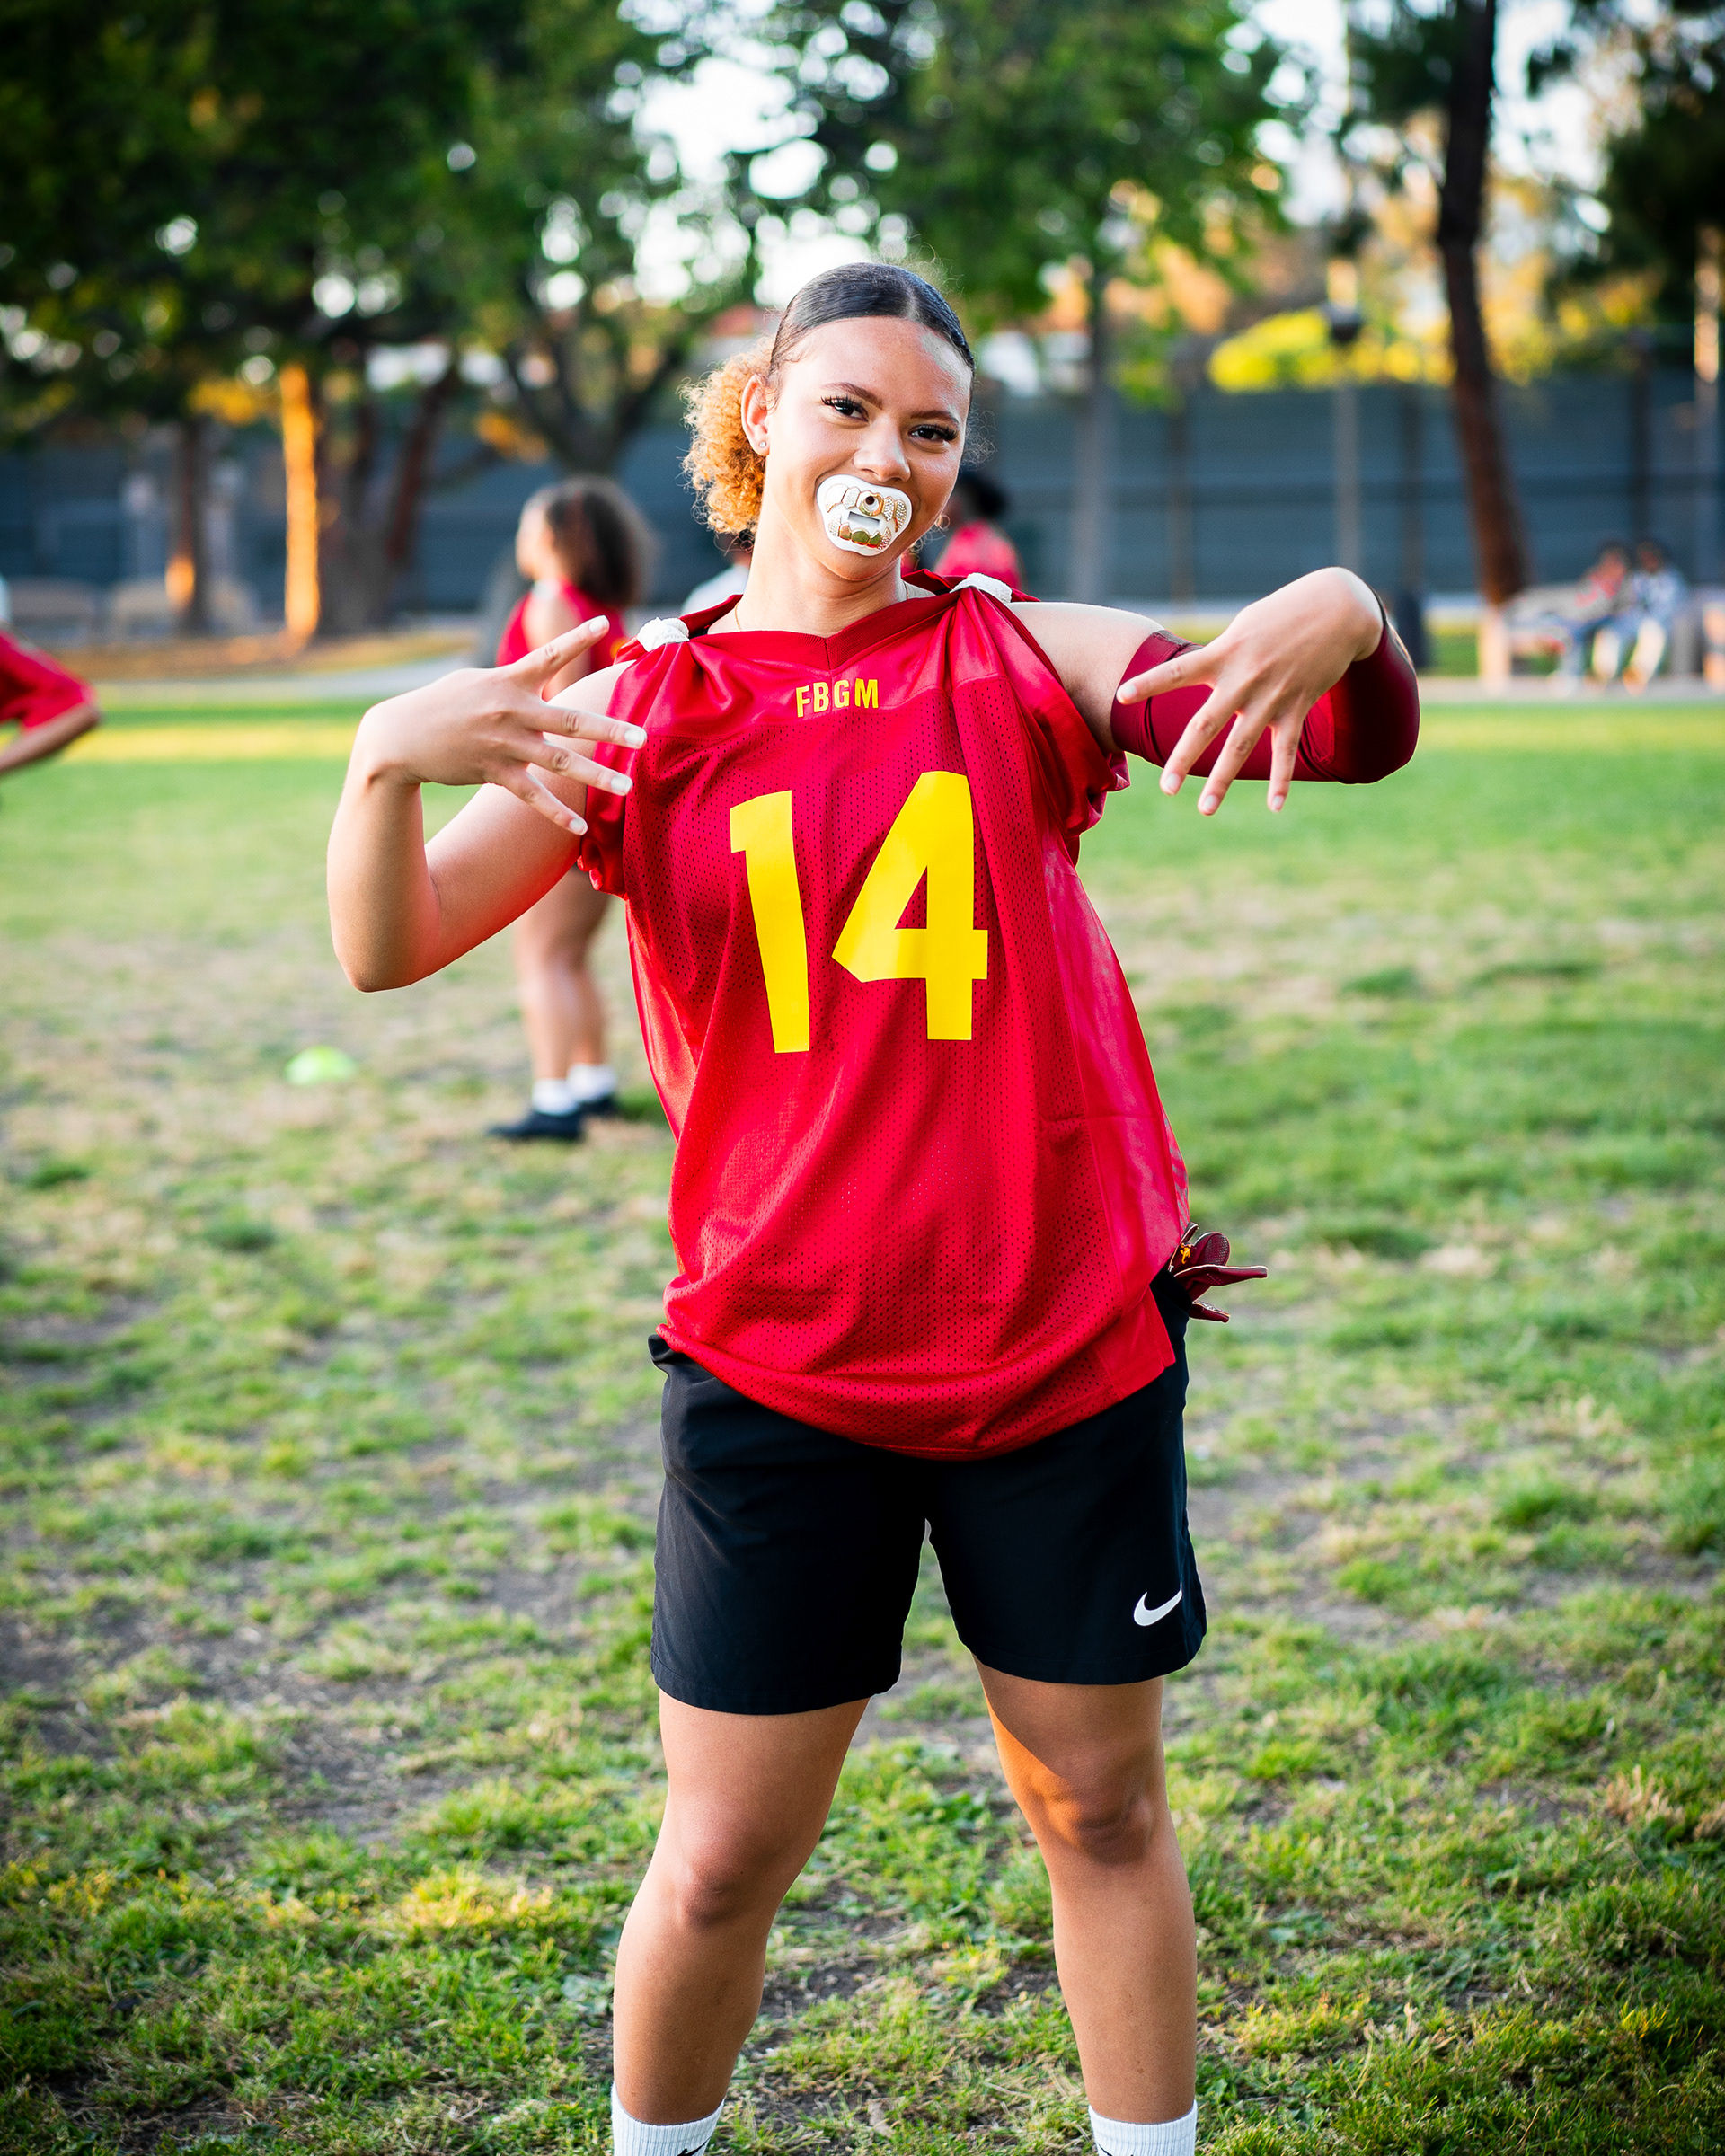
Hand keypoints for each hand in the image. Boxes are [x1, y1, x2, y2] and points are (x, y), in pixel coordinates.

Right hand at [354, 619, 643, 834]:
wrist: (400, 737)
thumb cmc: (442, 704)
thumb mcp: (476, 682)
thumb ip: (513, 681)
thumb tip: (541, 678)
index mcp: (509, 682)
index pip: (550, 655)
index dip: (578, 638)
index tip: (607, 624)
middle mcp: (511, 711)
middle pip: (570, 720)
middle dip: (610, 729)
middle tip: (642, 737)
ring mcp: (504, 744)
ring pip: (559, 761)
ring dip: (595, 774)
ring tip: (626, 785)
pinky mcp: (493, 772)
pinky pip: (532, 795)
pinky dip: (556, 812)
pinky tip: (580, 826)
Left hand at [1116, 568, 1382, 814]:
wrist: (1339, 609)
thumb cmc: (1284, 614)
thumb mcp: (1244, 626)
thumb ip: (1220, 654)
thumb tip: (1203, 674)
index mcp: (1224, 654)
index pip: (1178, 671)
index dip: (1149, 683)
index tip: (1121, 696)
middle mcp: (1244, 679)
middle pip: (1206, 724)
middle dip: (1184, 758)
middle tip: (1165, 789)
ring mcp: (1272, 697)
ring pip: (1242, 745)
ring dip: (1222, 780)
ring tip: (1205, 810)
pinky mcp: (1297, 707)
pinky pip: (1287, 751)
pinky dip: (1281, 780)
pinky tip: (1274, 807)